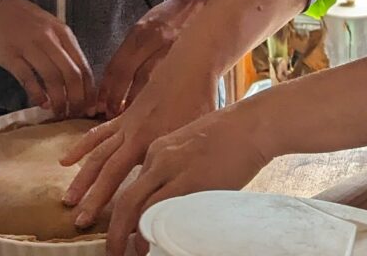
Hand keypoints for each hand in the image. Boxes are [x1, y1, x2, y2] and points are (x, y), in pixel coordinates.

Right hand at [0, 0, 96, 117]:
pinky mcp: (10, 55)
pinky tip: (42, 103)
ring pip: (52, 78)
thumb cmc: (28, 21)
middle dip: (77, 99)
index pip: (83, 66)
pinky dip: (37, 94)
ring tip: (60, 113)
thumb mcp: (52, 29)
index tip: (89, 106)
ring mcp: (29, 47)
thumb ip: (65, 51)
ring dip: (59, 100)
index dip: (89, 90)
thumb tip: (78, 82)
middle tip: (75, 114)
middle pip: (71, 74)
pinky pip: (28, 78)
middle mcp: (49, 39)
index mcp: (63, 34)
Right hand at [59, 60, 217, 233]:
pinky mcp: (123, 117)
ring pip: (98, 155)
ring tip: (68, 200)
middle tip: (80, 222)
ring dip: (82, 178)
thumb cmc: (200, 102)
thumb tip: (188, 191)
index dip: (124, 209)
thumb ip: (186, 161)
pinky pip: (97, 134)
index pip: (135, 181)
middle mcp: (136, 137)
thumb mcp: (198, 136)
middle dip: (93, 198)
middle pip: (109, 172)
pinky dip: (81, 147)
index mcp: (156, 144)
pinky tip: (65, 161)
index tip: (116, 230)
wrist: (189, 68)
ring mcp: (126, 126)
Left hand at [98, 0, 203, 117]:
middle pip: (133, 75)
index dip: (107, 87)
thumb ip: (130, 51)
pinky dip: (157, 96)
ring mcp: (174, 51)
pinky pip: (169, 81)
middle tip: (109, 114)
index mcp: (141, 32)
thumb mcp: (143, 26)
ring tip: (128, 117)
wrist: (198, 3)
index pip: (119, 64)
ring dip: (137, 101)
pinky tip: (152, 108)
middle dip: (119, 97)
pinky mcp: (188, 58)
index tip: (100, 103)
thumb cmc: (166, 17)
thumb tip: (114, 82)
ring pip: (152, 82)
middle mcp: (156, 41)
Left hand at [104, 106, 270, 255]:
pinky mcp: (190, 182)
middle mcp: (159, 158)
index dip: (127, 214)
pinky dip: (152, 231)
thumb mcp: (193, 147)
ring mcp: (173, 170)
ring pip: (137, 207)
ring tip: (131, 253)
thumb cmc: (232, 136)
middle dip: (116, 230)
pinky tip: (151, 244)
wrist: (252, 124)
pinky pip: (161, 210)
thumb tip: (177, 196)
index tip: (128, 231)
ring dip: (129, 235)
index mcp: (158, 149)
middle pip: (126, 199)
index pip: (133, 187)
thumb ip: (179, 169)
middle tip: (114, 250)